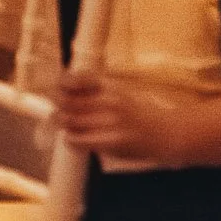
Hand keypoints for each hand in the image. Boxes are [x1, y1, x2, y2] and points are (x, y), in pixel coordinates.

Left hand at [54, 68, 190, 165]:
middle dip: (56, 105)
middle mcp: (110, 100)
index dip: (61, 83)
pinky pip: (77, 140)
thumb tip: (66, 90)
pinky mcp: (110, 142)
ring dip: (61, 123)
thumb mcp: (122, 93)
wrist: (166, 134)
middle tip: (54, 110)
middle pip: (67, 100)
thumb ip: (98, 92)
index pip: (78, 78)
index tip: (56, 88)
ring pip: (69, 121)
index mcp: (113, 85)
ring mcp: (111, 122)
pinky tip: (75, 139)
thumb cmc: (142, 114)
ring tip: (64, 124)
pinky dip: (70, 140)